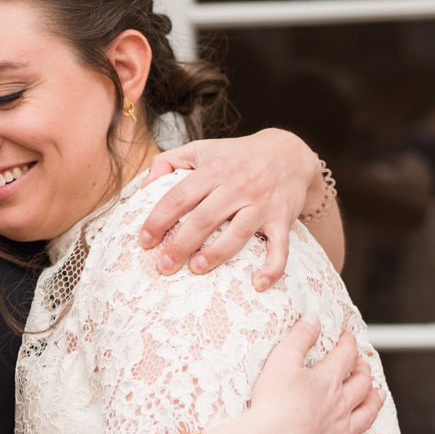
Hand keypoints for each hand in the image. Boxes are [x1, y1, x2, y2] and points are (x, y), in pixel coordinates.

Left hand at [140, 129, 321, 290]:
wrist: (289, 152)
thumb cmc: (237, 156)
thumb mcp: (201, 149)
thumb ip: (168, 162)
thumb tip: (144, 186)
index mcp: (214, 171)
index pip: (180, 196)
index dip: (159, 219)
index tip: (145, 240)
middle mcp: (237, 186)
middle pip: (205, 218)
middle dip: (181, 244)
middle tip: (163, 266)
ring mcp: (261, 204)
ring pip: (238, 232)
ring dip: (217, 253)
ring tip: (197, 269)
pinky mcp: (282, 219)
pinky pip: (280, 247)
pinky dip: (272, 267)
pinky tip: (258, 284)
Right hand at [248, 315, 386, 433]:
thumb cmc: (272, 403)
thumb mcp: (280, 361)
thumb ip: (298, 338)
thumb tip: (313, 318)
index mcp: (328, 380)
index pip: (345, 356)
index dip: (348, 344)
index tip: (347, 337)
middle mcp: (341, 405)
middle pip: (361, 385)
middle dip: (363, 371)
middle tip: (362, 366)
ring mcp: (341, 432)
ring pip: (366, 414)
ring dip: (375, 403)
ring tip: (379, 394)